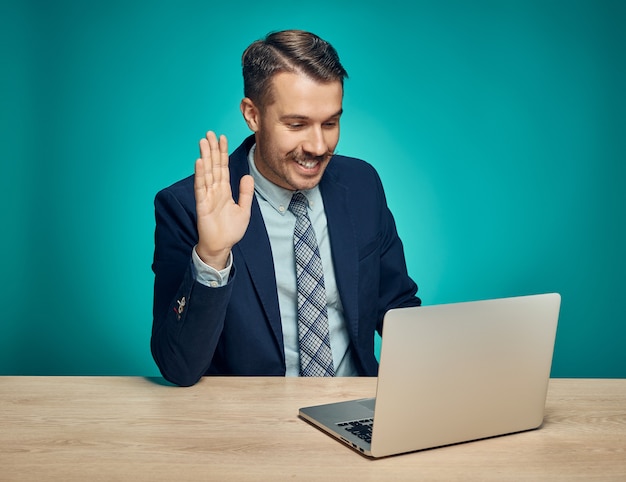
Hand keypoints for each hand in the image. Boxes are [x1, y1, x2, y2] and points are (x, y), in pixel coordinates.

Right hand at [194, 131, 253, 269]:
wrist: (221, 246)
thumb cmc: (231, 230)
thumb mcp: (244, 209)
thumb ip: (246, 193)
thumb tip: (248, 176)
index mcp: (224, 191)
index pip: (223, 168)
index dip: (222, 153)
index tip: (222, 138)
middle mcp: (215, 190)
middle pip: (213, 166)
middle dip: (212, 149)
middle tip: (210, 133)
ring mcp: (207, 196)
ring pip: (206, 173)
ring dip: (205, 157)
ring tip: (203, 142)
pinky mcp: (202, 204)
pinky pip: (201, 187)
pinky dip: (200, 175)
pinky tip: (199, 162)